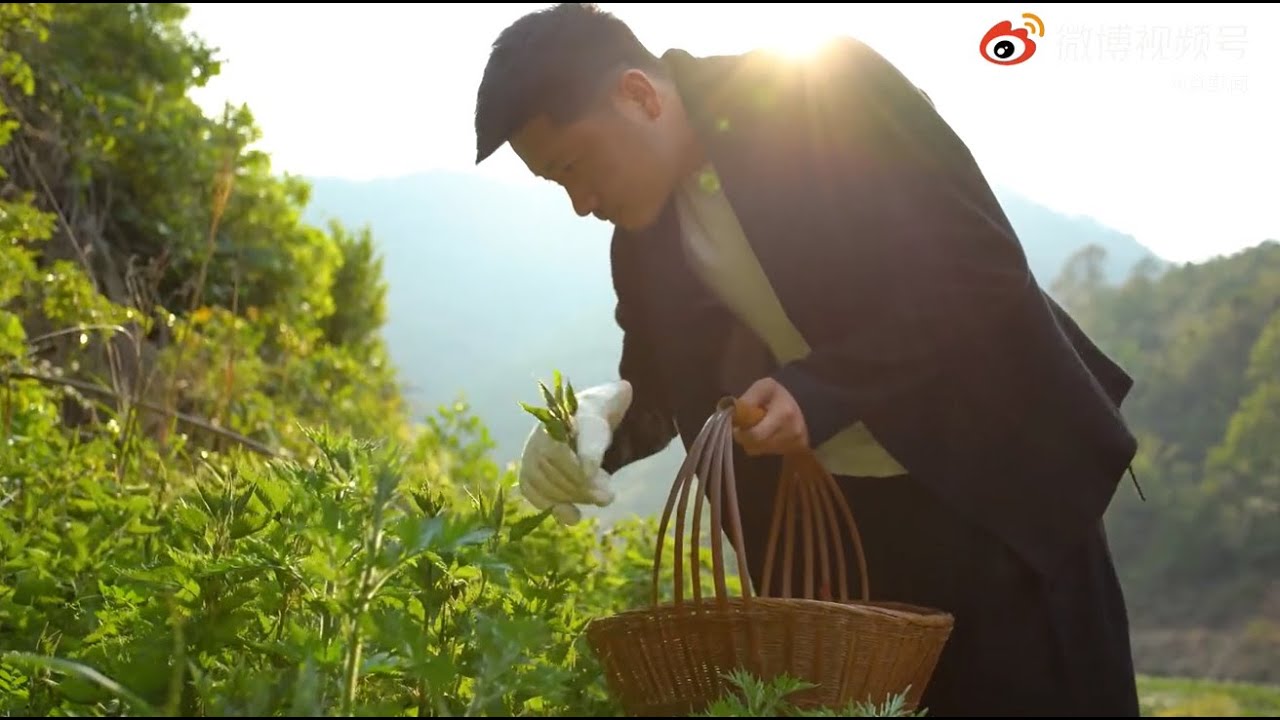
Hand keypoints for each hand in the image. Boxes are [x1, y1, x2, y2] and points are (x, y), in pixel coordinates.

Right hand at [518, 379, 632, 524]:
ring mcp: (533, 452)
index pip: (580, 432)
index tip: (592, 472)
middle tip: (608, 495)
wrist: (575, 421)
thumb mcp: (612, 401)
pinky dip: (553, 507)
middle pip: (563, 464)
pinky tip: (574, 516)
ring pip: (549, 481)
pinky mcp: (528, 472)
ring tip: (599, 495)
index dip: (587, 453)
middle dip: (586, 485)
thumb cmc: (597, 413)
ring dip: (576, 496)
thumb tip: (625, 391)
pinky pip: (534, 493)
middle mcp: (546, 430)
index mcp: (574, 410)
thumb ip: (618, 400)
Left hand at [733, 377, 809, 455]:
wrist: (806, 403)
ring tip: (757, 428)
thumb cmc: (779, 394)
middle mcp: (791, 433)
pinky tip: (766, 434)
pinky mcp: (795, 450)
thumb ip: (749, 398)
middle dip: (745, 438)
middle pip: (756, 445)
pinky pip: (769, 453)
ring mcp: (794, 443)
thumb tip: (734, 414)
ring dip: (753, 442)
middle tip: (743, 428)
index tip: (737, 427)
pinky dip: (762, 445)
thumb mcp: (764, 387)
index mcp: (783, 415)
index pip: (755, 435)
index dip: (741, 433)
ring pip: (760, 450)